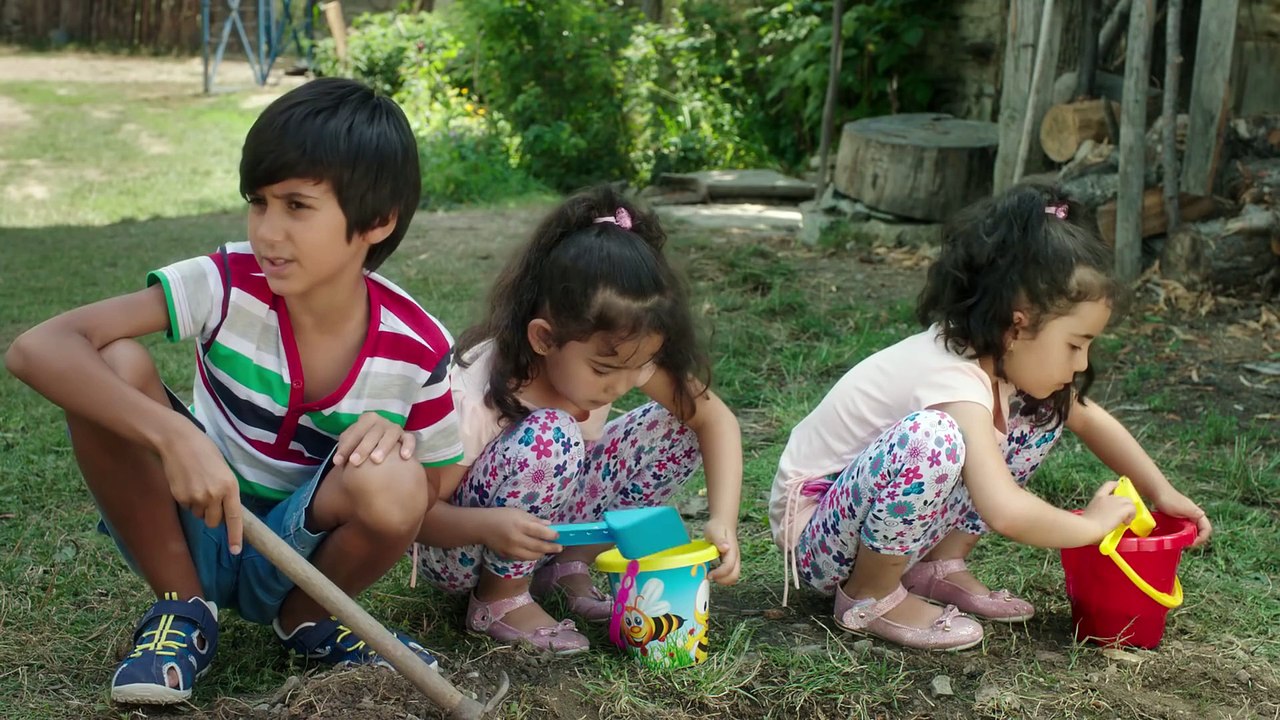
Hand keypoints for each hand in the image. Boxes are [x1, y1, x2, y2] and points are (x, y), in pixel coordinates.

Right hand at [158, 421, 243, 553]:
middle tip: (210, 499)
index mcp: (230, 487)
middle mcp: (214, 495)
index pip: (234, 518)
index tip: (236, 551)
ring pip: (199, 515)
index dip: (235, 536)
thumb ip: (226, 490)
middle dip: (213, 517)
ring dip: (199, 507)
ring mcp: (195, 498)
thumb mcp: (223, 469)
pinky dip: (187, 500)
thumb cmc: (204, 451)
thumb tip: (225, 510)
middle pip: (214, 522)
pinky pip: (187, 507)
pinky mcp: (180, 497)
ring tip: (197, 485)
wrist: (178, 441)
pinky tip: (186, 483)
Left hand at [334, 412, 413, 466]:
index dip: (346, 446)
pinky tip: (404, 457)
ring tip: (375, 460)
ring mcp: (395, 428)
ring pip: (391, 434)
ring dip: (382, 446)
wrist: (380, 446)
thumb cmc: (363, 446)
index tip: (337, 462)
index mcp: (367, 420)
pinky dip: (408, 446)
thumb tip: (338, 460)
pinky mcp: (406, 437)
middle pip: (372, 432)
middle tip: (354, 462)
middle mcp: (381, 421)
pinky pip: (409, 439)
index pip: (355, 432)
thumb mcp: (353, 444)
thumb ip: (345, 450)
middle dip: (362, 447)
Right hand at [483, 507, 562, 560]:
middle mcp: (517, 539)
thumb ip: (534, 520)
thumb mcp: (519, 513)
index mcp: (520, 525)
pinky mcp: (507, 556)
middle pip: (538, 547)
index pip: (540, 532)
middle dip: (551, 548)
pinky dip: (531, 555)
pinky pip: (523, 558)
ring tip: (548, 550)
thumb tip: (549, 525)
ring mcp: (512, 549)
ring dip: (542, 553)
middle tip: (559, 548)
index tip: (558, 535)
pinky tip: (535, 552)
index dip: (551, 535)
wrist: (482, 526)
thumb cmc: (502, 516)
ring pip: (532, 556)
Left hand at [703, 517, 740, 585]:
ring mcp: (734, 561)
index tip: (708, 574)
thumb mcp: (715, 531)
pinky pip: (729, 574)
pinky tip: (712, 571)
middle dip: (722, 580)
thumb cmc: (717, 527)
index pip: (728, 568)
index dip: (719, 574)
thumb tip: (725, 548)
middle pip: (734, 576)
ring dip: (722, 580)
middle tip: (710, 576)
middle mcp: (735, 558)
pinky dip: (721, 577)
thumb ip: (719, 540)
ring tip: (710, 574)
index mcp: (732, 551)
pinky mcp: (730, 563)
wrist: (723, 523)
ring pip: (732, 577)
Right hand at [1082, 480, 1136, 540]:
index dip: (1115, 484)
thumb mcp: (1089, 514)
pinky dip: (1131, 516)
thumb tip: (1101, 519)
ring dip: (1130, 511)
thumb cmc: (1086, 525)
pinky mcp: (1123, 509)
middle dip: (1124, 506)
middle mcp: (1108, 497)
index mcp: (1098, 497)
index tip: (1118, 485)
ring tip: (1125, 521)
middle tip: (1122, 517)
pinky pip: (1132, 509)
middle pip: (1123, 497)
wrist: (1089, 528)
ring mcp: (1116, 502)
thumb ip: (1097, 512)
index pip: (1108, 485)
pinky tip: (1126, 523)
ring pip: (1130, 502)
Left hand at [1154, 489, 1211, 546]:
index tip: (1192, 543)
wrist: (1157, 492)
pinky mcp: (1179, 517)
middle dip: (1196, 539)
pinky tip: (1175, 536)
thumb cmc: (1169, 499)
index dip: (1202, 538)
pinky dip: (1182, 534)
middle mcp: (1195, 515)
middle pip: (1200, 531)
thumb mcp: (1182, 508)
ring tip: (1181, 542)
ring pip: (1192, 530)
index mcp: (1198, 514)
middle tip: (1186, 545)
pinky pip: (1184, 528)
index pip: (1207, 529)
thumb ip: (1193, 513)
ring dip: (1189, 537)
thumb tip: (1202, 516)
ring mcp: (1187, 516)